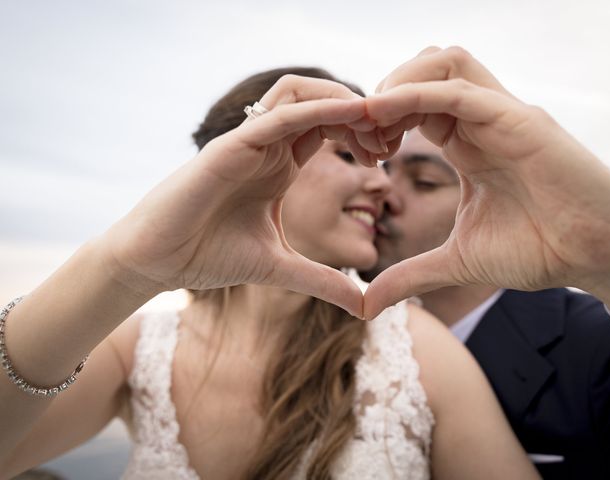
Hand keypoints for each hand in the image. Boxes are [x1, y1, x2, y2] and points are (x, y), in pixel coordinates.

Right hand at [101, 75, 380, 316]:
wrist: (158, 261)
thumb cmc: (209, 256)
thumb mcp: (281, 267)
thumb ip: (323, 281)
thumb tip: (365, 306)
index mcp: (280, 167)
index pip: (329, 130)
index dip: (363, 135)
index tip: (389, 157)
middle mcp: (268, 148)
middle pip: (321, 103)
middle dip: (361, 114)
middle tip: (390, 138)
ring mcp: (249, 143)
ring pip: (300, 94)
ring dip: (342, 101)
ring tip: (375, 122)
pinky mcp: (230, 146)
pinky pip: (278, 116)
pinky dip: (316, 110)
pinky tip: (350, 114)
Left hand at [362, 47, 609, 319]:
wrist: (596, 258)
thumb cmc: (539, 251)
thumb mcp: (457, 262)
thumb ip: (410, 276)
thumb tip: (366, 305)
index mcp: (468, 144)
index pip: (414, 105)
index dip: (379, 120)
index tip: (361, 151)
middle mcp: (482, 122)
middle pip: (424, 71)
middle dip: (382, 95)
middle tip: (362, 136)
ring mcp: (502, 116)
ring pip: (442, 63)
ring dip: (398, 83)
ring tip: (373, 121)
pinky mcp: (520, 121)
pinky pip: (460, 91)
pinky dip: (417, 94)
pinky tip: (386, 113)